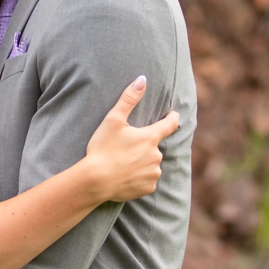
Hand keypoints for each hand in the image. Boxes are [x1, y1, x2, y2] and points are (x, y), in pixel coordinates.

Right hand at [82, 76, 179, 202]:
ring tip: (122, 164)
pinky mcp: (148, 188)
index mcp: (150, 138)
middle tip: (125, 149)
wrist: (95, 181)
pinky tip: (124, 177)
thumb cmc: (102, 148)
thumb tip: (142, 80)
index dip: (172, 119)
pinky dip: (138, 178)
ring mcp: (153, 173)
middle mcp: (156, 155)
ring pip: (151, 165)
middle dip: (144, 147)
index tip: (173, 116)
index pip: (169, 124)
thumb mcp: (113, 120)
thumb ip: (129, 99)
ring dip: (142, 163)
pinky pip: (147, 180)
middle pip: (154, 147)